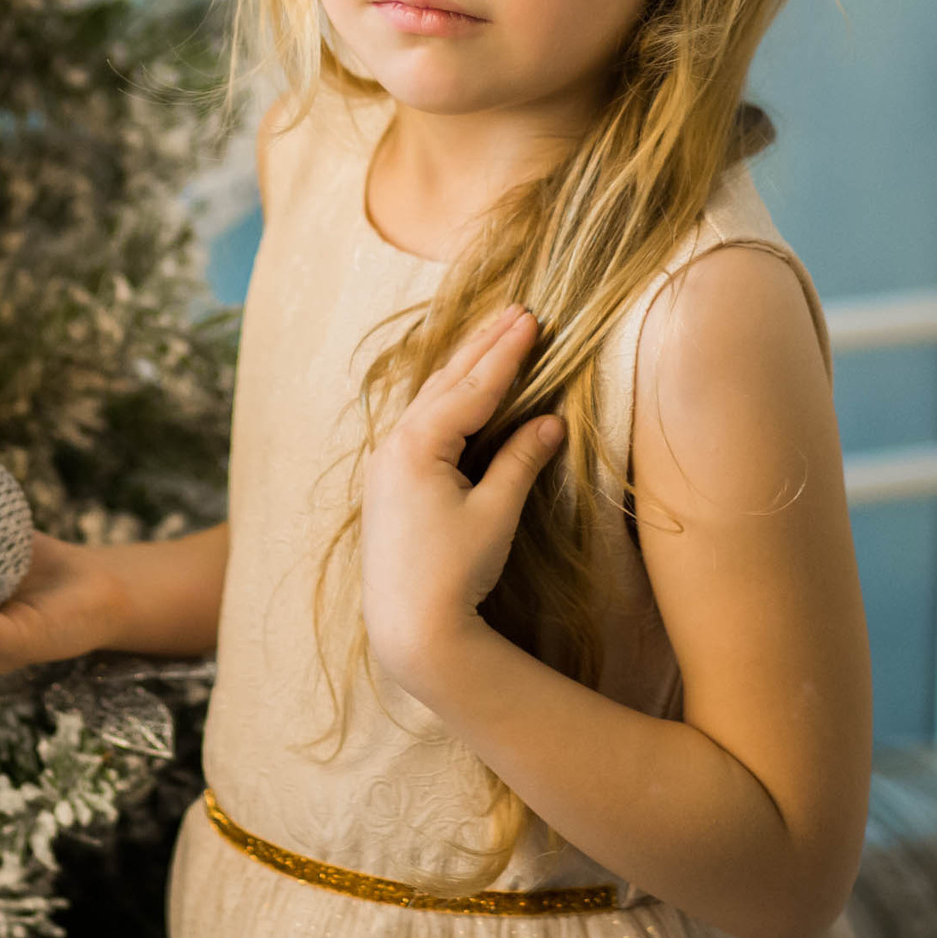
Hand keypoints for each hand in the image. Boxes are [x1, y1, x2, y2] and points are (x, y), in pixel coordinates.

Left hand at [359, 303, 566, 686]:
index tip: (531, 318)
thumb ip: (520, 460)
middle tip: (516, 310)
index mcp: (417, 445)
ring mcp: (386, 463)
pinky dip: (445, 398)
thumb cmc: (454, 574)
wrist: (409, 627)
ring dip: (463, 367)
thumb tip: (550, 421)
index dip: (506, 353)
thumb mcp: (495, 513)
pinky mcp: (389, 482)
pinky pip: (419, 423)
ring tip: (492, 335)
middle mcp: (394, 445)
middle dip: (483, 346)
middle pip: (446, 382)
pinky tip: (457, 389)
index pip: (472, 388)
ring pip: (430, 400)